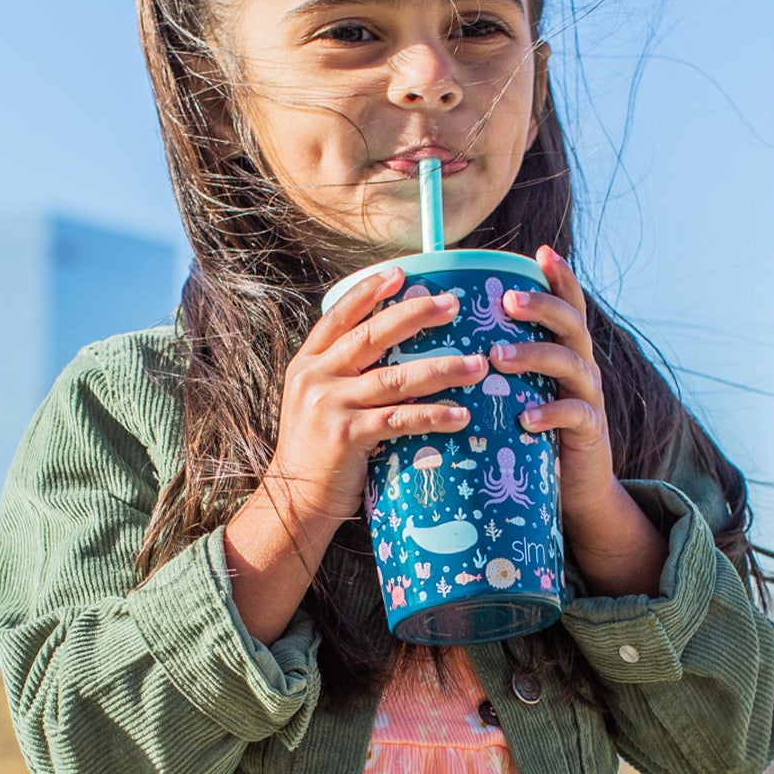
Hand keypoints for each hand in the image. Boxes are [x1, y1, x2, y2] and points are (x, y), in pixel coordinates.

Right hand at [267, 265, 489, 525]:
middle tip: (452, 305)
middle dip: (416, 315)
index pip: (337, 317)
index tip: (399, 274)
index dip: (368, 292)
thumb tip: (390, 350)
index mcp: (308, 364)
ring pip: (395, 377)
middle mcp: (316, 377)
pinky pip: (400, 419)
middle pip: (372, 336)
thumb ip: (341, 374)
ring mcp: (330, 405)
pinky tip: (460, 415)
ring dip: (442, 368)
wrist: (296, 499)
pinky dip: (433, 415)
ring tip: (477, 365)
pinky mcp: (347, 435)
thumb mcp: (316, 402)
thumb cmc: (317, 452)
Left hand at [490, 245, 618, 533]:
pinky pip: (575, 416)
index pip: (568, 305)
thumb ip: (501, 365)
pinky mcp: (589, 433)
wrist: (573, 489)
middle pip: (572, 324)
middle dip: (542, 306)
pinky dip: (550, 413)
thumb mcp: (519, 393)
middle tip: (508, 301)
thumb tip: (448, 340)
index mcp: (564, 351)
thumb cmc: (532, 435)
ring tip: (499, 358)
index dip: (561, 278)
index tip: (542, 251)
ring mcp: (588, 398)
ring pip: (572, 364)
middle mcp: (581, 367)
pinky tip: (525, 417)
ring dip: (535, 355)